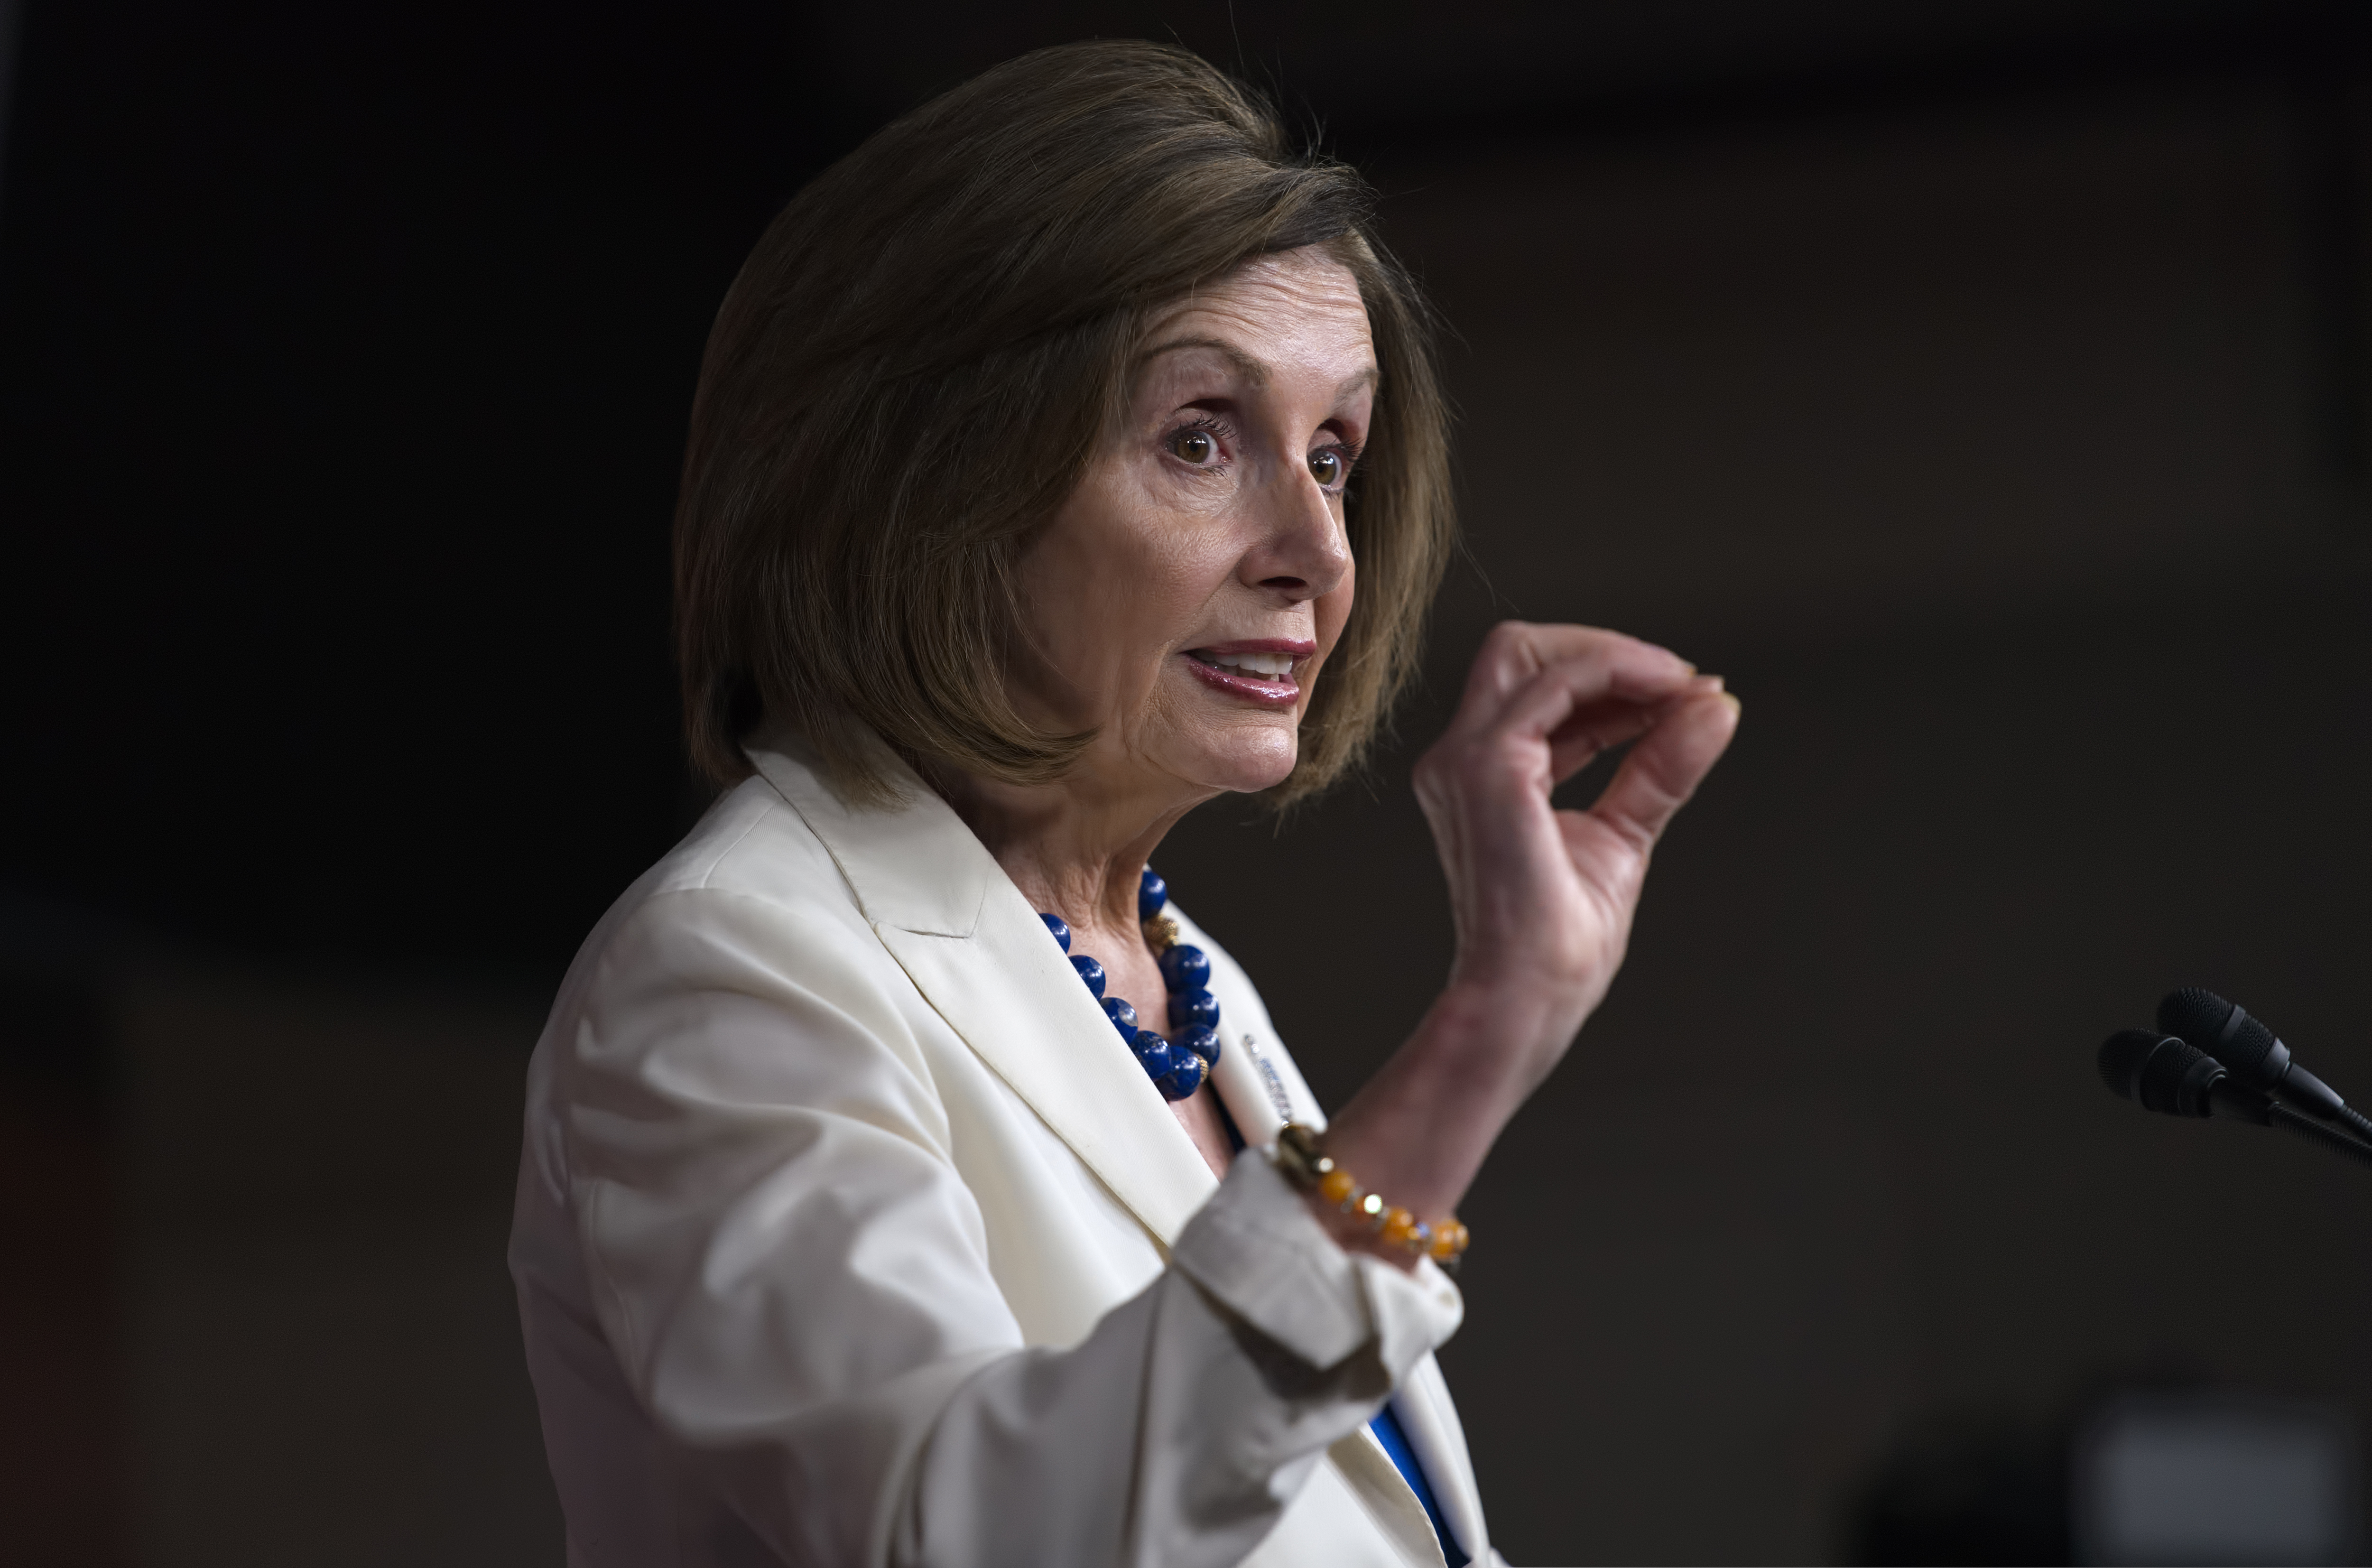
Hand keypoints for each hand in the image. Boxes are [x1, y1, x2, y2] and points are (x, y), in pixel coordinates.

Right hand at [1318, 623, 1736, 1248]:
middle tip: (1683, 681)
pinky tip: (1665, 695)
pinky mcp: (1488, 768)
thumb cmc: (1559, 942)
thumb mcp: (1624, 834)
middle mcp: (1460, 756)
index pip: (1541, 688)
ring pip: (1529, 652)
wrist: (1529, 999)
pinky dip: (1614, 674)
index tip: (1688, 694)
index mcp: (1484, 772)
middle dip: (1606, 652)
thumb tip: (1716, 706)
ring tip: (1682, 687)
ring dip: (1617, 658)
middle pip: (1522, 650)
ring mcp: (1466, 759)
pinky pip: (1553, 686)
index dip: (1616, 678)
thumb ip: (1660, 767)